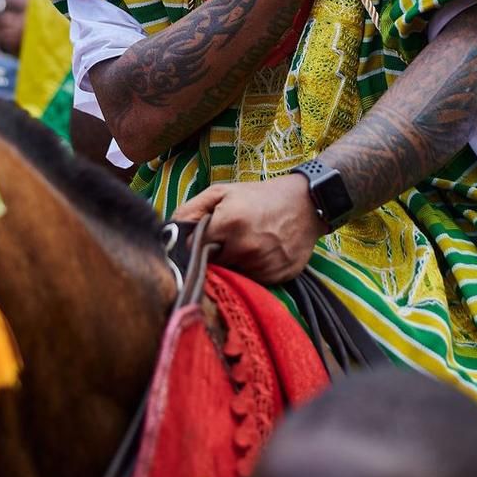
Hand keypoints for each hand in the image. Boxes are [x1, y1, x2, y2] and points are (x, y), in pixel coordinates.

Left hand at [173, 175, 323, 282]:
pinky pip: (252, 283)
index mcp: (228, 224)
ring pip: (232, 277)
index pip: (195, 250)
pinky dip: (250, 273)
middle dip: (213, 258)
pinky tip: (258, 257)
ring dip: (232, 267)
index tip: (200, 244)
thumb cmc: (259, 196)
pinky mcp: (276, 278)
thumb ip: (191, 210)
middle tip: (224, 244)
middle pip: (213, 266)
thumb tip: (170, 231)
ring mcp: (261, 265)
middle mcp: (244, 247)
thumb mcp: (222, 192)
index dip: (196, 247)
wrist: (306, 203)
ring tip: (243, 248)